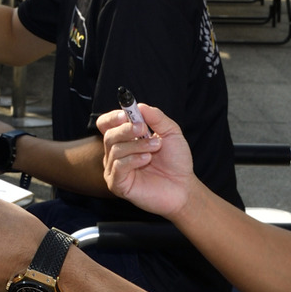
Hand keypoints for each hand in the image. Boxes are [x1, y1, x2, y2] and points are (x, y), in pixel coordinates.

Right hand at [96, 103, 195, 217]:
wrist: (184, 186)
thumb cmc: (175, 160)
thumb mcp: (170, 132)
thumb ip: (156, 117)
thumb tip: (139, 105)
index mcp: (125, 139)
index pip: (106, 124)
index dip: (113, 117)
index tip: (127, 113)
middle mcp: (116, 153)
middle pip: (108, 135)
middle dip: (126, 130)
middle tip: (144, 129)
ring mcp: (115, 169)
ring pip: (115, 150)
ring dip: (137, 145)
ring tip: (155, 148)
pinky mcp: (117, 185)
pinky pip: (117, 167)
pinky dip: (133, 160)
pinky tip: (146, 159)